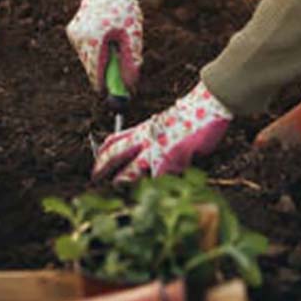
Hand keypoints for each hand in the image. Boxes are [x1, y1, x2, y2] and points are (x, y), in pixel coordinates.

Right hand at [66, 0, 143, 91]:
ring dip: (100, 61)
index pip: (96, 74)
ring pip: (87, 60)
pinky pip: (84, 49)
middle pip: (90, 69)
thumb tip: (130, 87)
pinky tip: (106, 37)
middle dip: (104, 75)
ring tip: (114, 45)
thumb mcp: (132, 37)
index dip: (106, 87)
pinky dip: (95, 50)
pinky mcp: (72, 30)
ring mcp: (74, 33)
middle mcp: (79, 38)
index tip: (117, 94)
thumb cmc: (126, 10)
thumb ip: (130, 63)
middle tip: (119, 77)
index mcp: (93, 39)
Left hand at [92, 83, 232, 182]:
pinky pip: (159, 179)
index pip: (117, 138)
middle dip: (102, 166)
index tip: (98, 156)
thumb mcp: (167, 123)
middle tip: (94, 177)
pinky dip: (157, 188)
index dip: (104, 149)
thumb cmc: (193, 115)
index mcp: (145, 129)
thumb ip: (157, 135)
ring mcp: (156, 149)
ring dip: (122, 181)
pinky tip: (155, 195)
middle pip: (115, 153)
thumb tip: (154, 147)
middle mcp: (146, 138)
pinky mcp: (170, 159)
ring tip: (116, 187)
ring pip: (131, 170)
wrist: (206, 105)